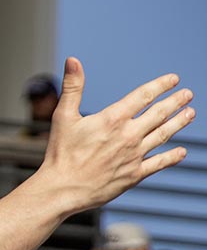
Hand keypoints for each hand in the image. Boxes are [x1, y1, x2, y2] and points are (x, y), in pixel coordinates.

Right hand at [37, 58, 193, 213]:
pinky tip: (181, 151)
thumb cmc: (60, 153)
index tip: (173, 79)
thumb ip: (72, 87)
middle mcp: (128, 135)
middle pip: (159, 114)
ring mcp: (133, 156)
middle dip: (175, 102)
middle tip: (187, 94)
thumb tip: (72, 60)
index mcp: (112, 119)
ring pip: (163, 135)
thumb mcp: (62, 116)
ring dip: (179, 123)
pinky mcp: (134, 175)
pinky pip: (159, 163)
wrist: (62, 189)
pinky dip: (172, 156)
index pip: (143, 96)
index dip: (160, 85)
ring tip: (190, 113)